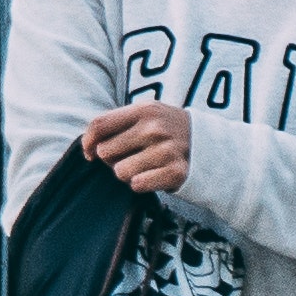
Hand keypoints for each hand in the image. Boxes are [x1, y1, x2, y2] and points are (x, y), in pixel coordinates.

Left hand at [79, 102, 196, 193]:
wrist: (208, 145)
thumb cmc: (167, 130)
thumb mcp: (147, 114)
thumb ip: (117, 123)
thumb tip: (89, 145)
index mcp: (144, 110)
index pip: (99, 125)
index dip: (87, 142)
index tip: (89, 152)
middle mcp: (154, 128)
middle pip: (105, 152)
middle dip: (112, 159)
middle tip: (130, 156)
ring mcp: (166, 150)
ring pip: (120, 172)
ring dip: (128, 173)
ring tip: (144, 165)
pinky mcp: (176, 172)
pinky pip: (137, 185)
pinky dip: (142, 184)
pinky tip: (154, 175)